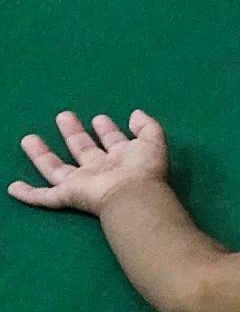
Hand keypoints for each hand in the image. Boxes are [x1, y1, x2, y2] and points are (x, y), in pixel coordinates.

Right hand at [9, 110, 169, 214]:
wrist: (133, 196)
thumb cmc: (144, 170)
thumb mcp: (153, 142)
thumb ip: (147, 126)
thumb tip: (136, 114)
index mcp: (123, 159)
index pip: (113, 142)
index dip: (107, 130)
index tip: (100, 118)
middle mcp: (101, 171)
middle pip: (82, 150)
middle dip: (74, 133)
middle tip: (64, 116)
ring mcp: (83, 184)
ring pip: (57, 169)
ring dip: (43, 154)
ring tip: (29, 138)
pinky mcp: (68, 196)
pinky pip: (44, 197)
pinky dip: (28, 194)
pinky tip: (14, 188)